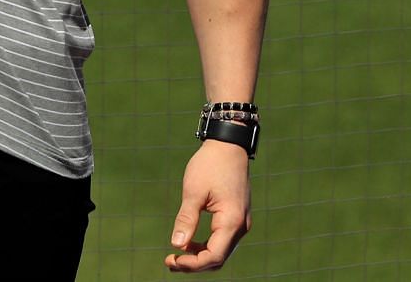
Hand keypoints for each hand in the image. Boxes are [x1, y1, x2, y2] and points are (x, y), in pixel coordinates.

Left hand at [165, 140, 252, 271]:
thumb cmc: (210, 165)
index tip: (171, 260)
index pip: (214, 256)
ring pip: (221, 251)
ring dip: (200, 256)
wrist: (228, 147)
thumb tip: (176, 244)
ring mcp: (240, 223)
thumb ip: (186, 219)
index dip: (193, 264)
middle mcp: (240, 226)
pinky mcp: (236, 218)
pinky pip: (222, 240)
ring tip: (175, 256)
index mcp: (232, 221)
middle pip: (219, 258)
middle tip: (169, 263)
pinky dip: (206, 246)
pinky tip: (188, 243)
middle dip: (194, 264)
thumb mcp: (193, 191)